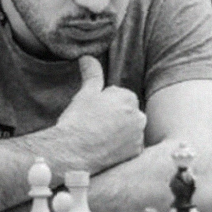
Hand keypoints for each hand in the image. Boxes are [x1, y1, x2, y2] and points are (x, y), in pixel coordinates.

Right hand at [53, 56, 145, 173]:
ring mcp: (139, 136)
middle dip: (115, 119)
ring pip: (130, 132)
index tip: (93, 114)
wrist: (72, 151)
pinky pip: (131, 148)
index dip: (105, 106)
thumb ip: (92, 74)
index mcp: (128, 98)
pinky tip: (106, 150)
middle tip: (95, 127)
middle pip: (127, 115)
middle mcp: (139, 116)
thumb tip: (87, 57)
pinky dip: (121, 149)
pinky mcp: (136, 154)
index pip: (121, 98)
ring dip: (120, 134)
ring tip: (99, 139)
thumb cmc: (78, 120)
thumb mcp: (85, 93)